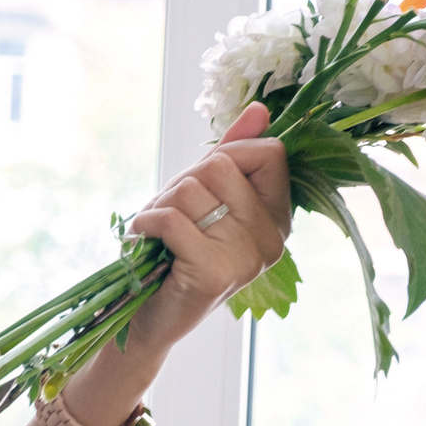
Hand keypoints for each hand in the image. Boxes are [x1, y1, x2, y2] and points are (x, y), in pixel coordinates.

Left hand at [121, 102, 291, 356]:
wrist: (149, 315)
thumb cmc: (177, 249)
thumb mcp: (207, 194)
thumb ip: (235, 152)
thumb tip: (261, 109)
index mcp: (279, 220)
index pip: (270, 153)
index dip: (228, 155)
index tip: (206, 184)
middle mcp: (273, 240)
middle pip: (222, 165)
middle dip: (185, 182)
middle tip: (176, 216)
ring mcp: (247, 259)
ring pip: (193, 190)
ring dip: (162, 205)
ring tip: (163, 234)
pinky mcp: (214, 273)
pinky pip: (172, 218)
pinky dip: (146, 222)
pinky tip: (145, 240)